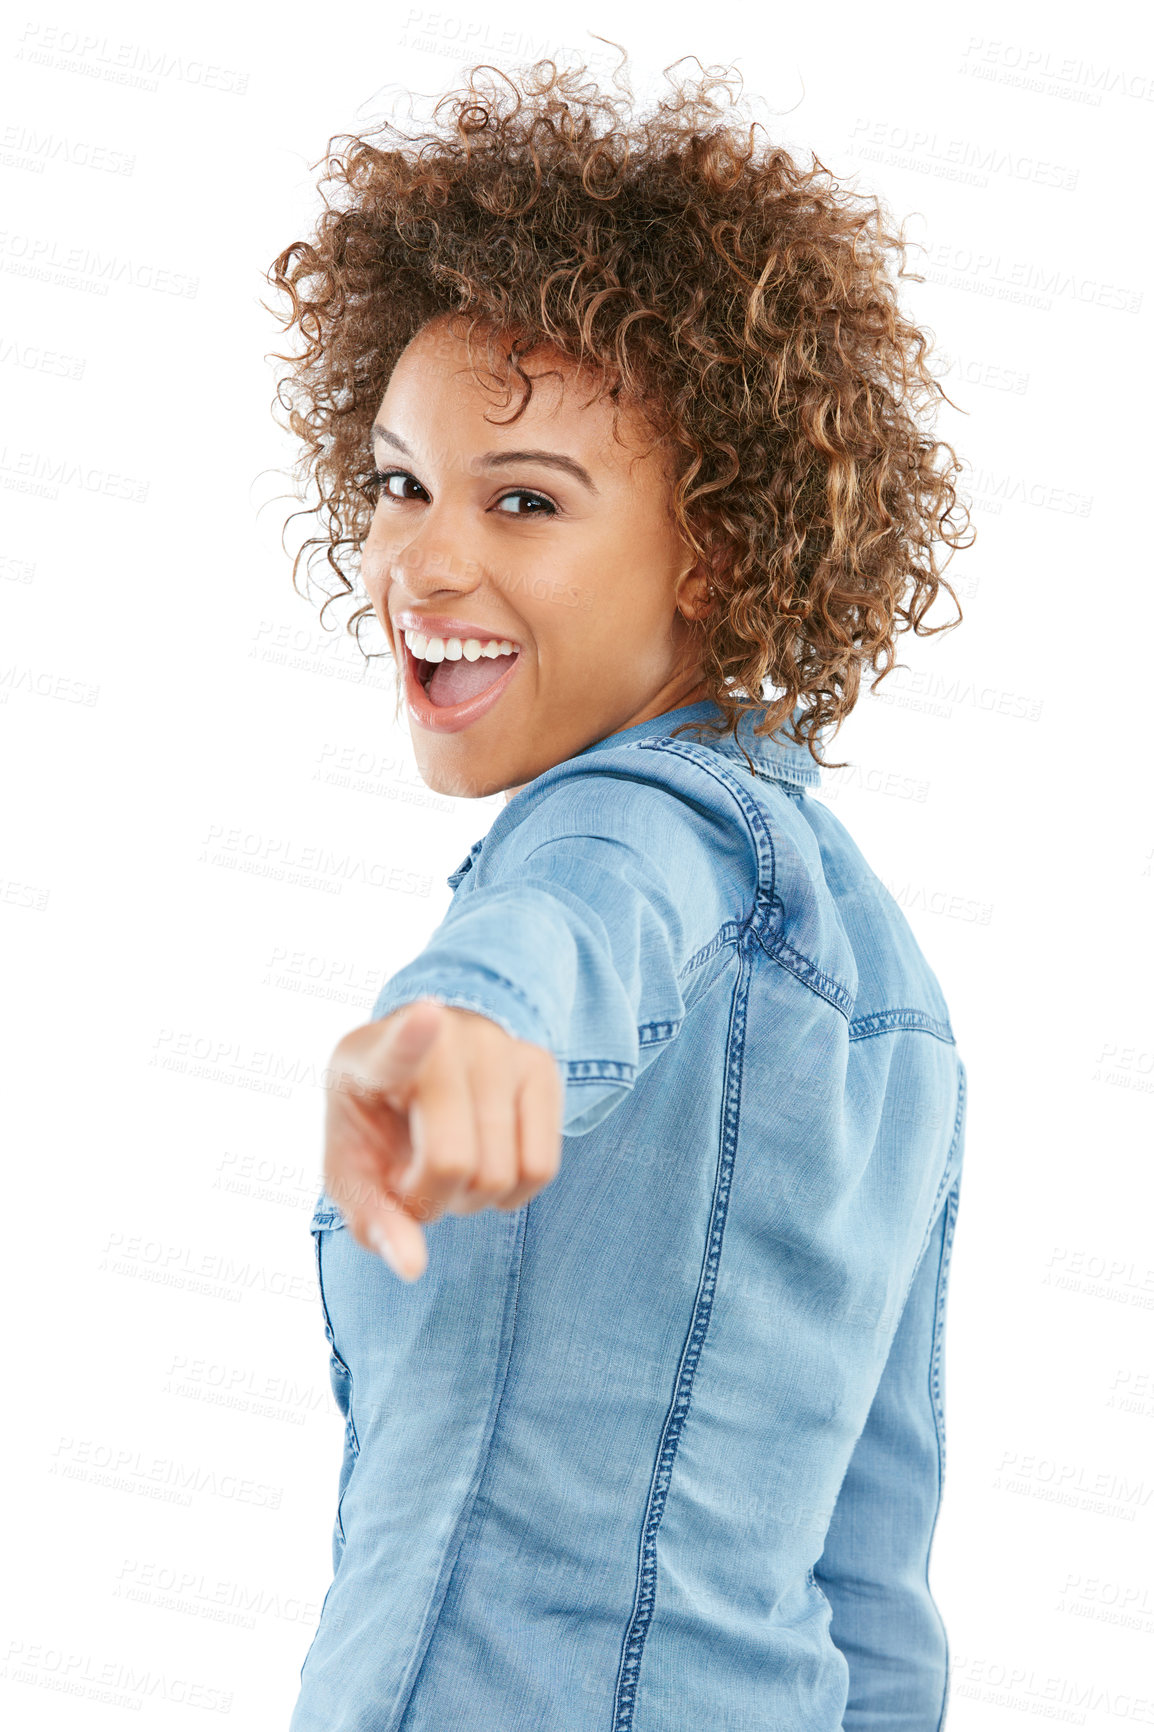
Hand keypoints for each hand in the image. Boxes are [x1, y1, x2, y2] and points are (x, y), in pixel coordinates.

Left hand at [322, 998, 563, 1280]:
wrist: (425, 1059)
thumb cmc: (378, 1122)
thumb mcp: (352, 1170)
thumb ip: (373, 1219)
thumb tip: (414, 1267)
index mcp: (374, 1056)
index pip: (398, 1047)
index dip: (413, 1036)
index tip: (427, 1014)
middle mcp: (446, 1038)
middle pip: (453, 1161)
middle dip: (430, 1199)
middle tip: (411, 1178)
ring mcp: (501, 1046)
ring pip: (504, 1172)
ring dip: (470, 1198)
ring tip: (447, 1164)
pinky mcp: (542, 1065)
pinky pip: (541, 1168)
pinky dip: (510, 1193)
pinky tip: (484, 1163)